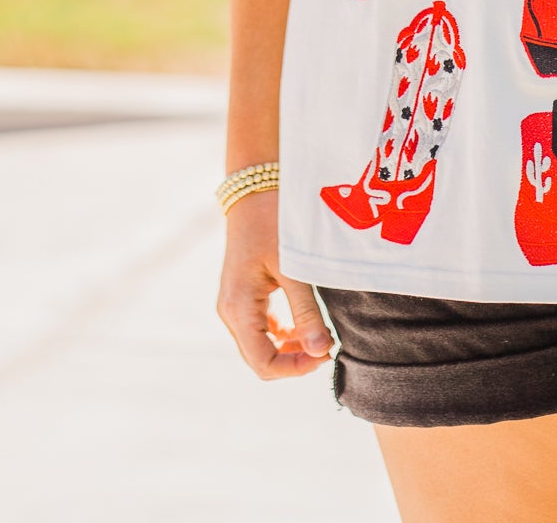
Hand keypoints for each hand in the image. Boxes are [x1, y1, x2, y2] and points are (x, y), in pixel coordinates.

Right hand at [216, 189, 333, 378]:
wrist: (254, 189)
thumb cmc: (274, 223)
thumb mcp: (294, 267)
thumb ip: (307, 312)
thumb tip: (321, 351)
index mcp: (238, 308)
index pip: (263, 363)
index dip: (295, 368)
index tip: (325, 353)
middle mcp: (229, 311)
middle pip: (259, 359)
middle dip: (293, 360)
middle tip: (327, 345)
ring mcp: (232, 304)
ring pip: (258, 346)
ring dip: (288, 349)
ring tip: (318, 334)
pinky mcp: (240, 295)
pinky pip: (258, 329)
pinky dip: (281, 333)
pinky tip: (303, 322)